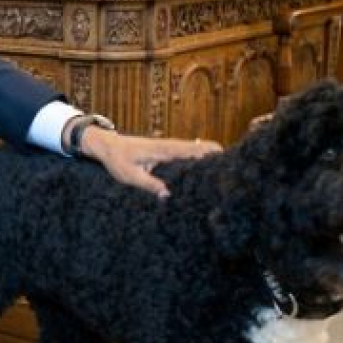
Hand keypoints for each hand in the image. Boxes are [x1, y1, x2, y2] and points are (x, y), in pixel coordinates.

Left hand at [78, 127, 220, 198]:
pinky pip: (186, 155)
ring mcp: (169, 149)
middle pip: (200, 149)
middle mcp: (170, 147)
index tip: (229, 160)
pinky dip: (198, 160)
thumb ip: (149, 185)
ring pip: (195, 152)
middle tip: (235, 172)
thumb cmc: (118, 160)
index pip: (194, 149)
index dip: (212, 153)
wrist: (107, 146)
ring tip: (226, 174)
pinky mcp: (166, 153)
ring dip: (209, 159)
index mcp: (165, 150)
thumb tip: (168, 196)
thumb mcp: (130, 176)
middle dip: (217, 157)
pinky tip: (206, 173)